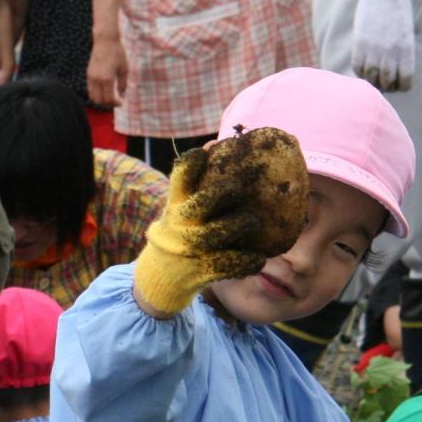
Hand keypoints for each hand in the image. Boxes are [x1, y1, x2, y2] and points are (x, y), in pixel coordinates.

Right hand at [87, 35, 127, 107]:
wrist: (105, 40)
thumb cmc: (117, 53)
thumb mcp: (124, 69)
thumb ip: (123, 84)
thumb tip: (122, 96)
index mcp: (107, 79)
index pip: (109, 99)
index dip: (115, 104)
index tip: (121, 102)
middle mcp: (98, 79)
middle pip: (101, 101)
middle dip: (109, 104)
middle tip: (116, 102)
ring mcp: (91, 77)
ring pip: (93, 97)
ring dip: (101, 101)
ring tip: (109, 98)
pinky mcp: (88, 74)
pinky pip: (90, 90)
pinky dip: (96, 94)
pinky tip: (103, 91)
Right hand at [134, 128, 308, 314]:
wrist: (162, 275)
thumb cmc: (181, 230)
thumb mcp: (180, 207)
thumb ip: (196, 183)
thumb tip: (217, 146)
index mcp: (176, 204)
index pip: (179, 178)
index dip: (190, 165)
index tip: (203, 154)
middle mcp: (181, 225)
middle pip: (197, 206)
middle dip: (217, 195)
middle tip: (236, 188)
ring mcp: (190, 249)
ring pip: (211, 236)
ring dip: (234, 227)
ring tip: (253, 222)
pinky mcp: (200, 271)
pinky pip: (225, 266)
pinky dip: (243, 262)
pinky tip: (259, 258)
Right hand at [352, 0, 414, 91]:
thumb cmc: (397, 13)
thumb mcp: (406, 35)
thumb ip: (402, 56)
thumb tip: (394, 77)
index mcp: (406, 49)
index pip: (405, 81)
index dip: (401, 87)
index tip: (398, 85)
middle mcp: (391, 52)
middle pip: (387, 82)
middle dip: (386, 87)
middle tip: (383, 84)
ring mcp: (374, 48)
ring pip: (372, 78)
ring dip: (372, 82)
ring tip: (373, 78)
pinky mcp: (359, 44)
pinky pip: (357, 68)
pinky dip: (360, 72)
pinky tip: (363, 68)